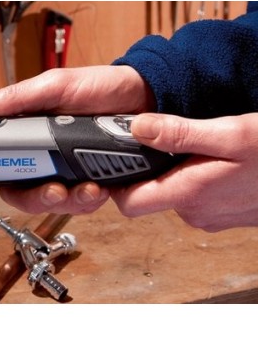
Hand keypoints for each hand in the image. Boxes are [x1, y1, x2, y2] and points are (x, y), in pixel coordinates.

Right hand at [0, 65, 154, 213]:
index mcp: (21, 132)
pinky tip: (100, 188)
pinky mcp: (86, 182)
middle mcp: (38, 155)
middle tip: (53, 189)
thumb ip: (16, 99)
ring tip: (86, 188)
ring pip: (46, 202)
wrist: (146, 97)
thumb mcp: (55, 87)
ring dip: (64, 202)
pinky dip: (86, 201)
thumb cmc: (99, 86)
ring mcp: (62, 171)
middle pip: (15, 191)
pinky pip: (78, 205)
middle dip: (31, 197)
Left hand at [112, 112, 257, 231]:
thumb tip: (138, 128)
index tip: (111, 160)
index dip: (114, 183)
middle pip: (151, 194)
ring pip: (176, 194)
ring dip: (177, 172)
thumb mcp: (233, 134)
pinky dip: (198, 180)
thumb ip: (182, 134)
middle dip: (149, 168)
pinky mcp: (227, 216)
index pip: (129, 202)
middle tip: (157, 139)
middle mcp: (196, 212)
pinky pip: (198, 198)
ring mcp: (213, 217)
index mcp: (189, 193)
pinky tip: (214, 160)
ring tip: (192, 146)